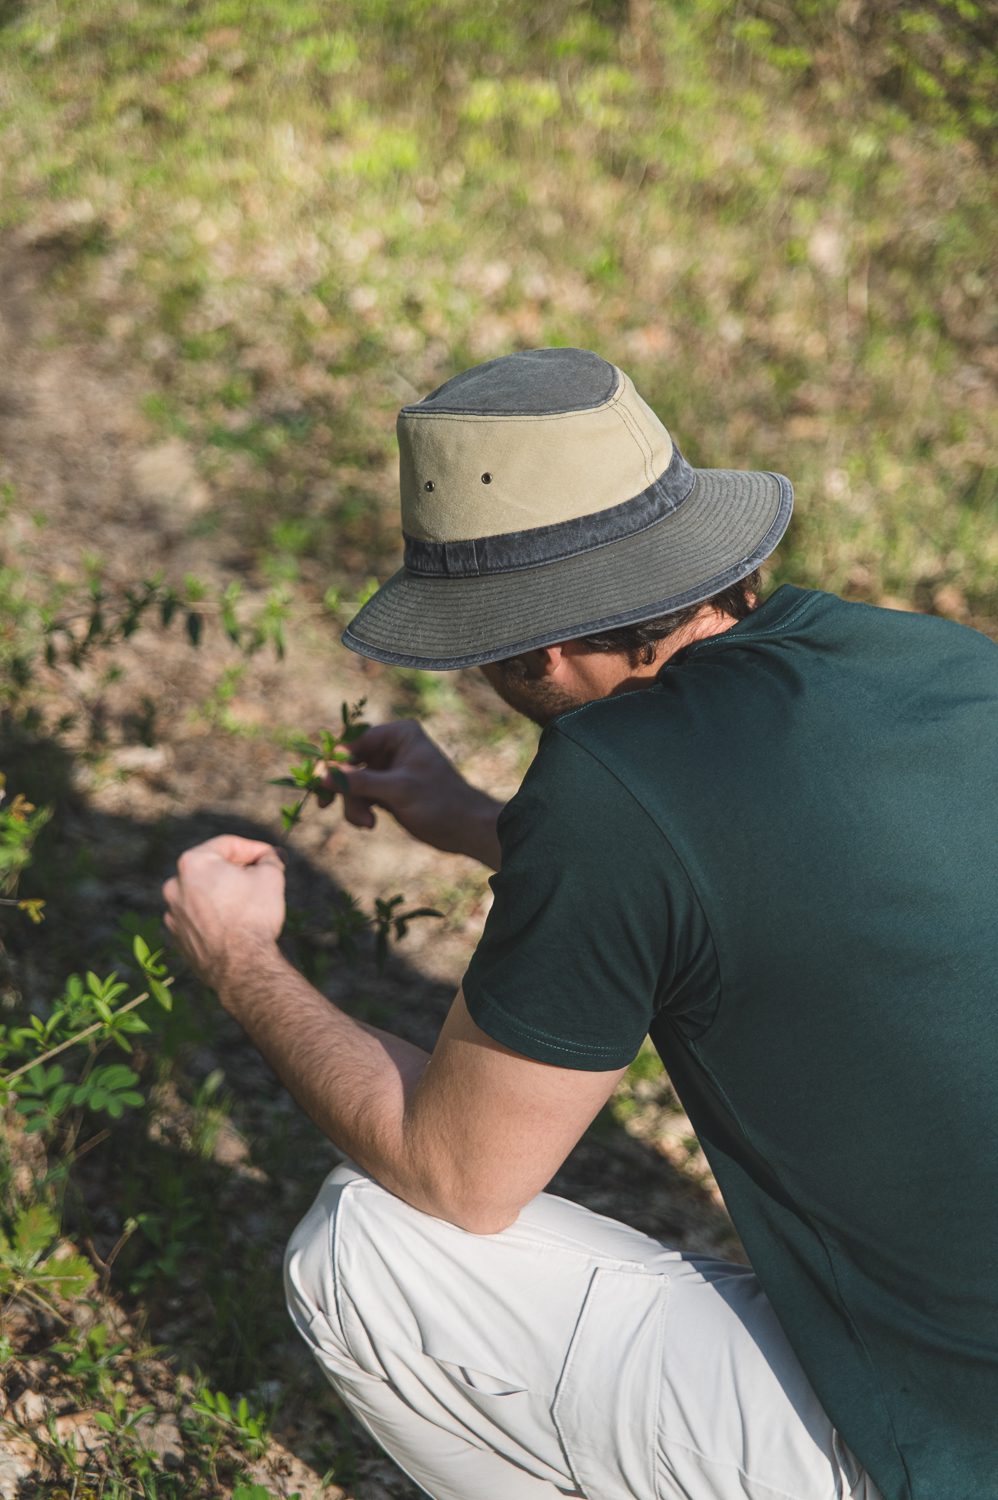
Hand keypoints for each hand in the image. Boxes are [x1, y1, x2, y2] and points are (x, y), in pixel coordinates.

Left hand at [162, 835, 285, 991]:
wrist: (240, 966)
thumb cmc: (254, 916)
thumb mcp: (271, 876)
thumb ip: (269, 859)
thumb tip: (270, 856)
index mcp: (193, 863)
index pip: (228, 845)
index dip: (255, 849)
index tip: (272, 857)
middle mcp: (175, 885)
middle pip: (212, 868)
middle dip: (237, 870)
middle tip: (261, 878)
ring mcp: (173, 913)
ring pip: (203, 894)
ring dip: (224, 894)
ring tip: (249, 904)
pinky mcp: (176, 936)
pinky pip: (198, 917)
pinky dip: (213, 916)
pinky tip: (234, 924)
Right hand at [319, 719, 502, 866]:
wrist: (466, 829)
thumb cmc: (440, 802)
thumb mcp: (397, 791)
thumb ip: (359, 782)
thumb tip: (321, 776)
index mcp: (398, 734)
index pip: (353, 741)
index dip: (334, 762)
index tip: (318, 783)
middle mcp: (391, 746)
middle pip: (348, 762)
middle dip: (346, 788)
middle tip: (327, 806)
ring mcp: (388, 768)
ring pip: (352, 782)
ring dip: (353, 803)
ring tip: (367, 823)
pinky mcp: (387, 789)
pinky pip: (360, 795)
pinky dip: (360, 809)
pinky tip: (370, 823)